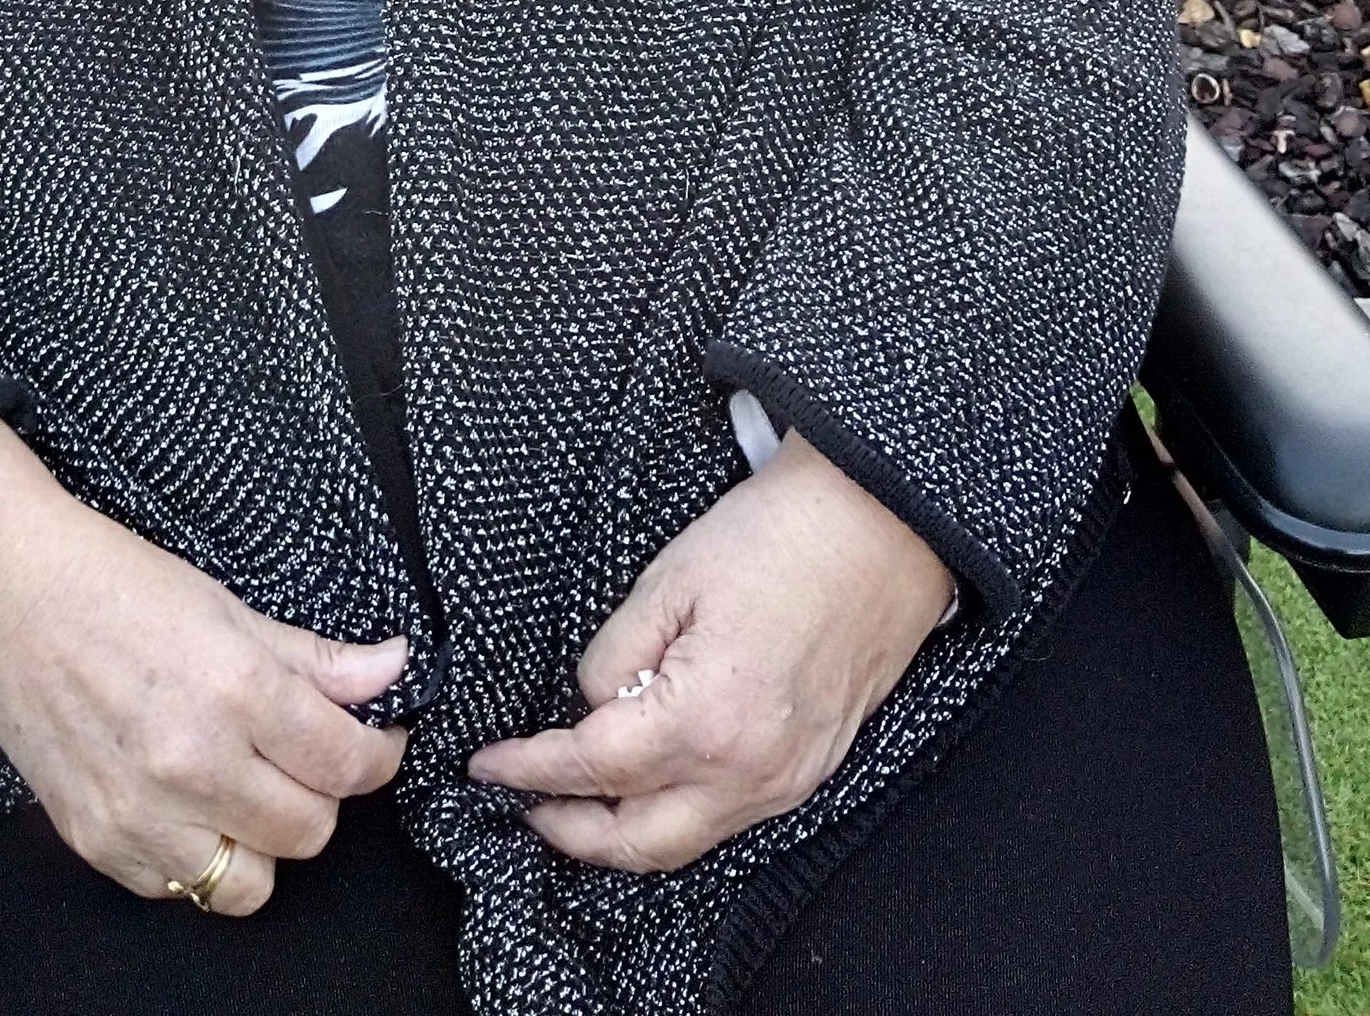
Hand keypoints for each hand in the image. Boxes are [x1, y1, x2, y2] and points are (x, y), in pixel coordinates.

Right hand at [0, 414, 408, 914]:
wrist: (1, 594)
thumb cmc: (111, 583)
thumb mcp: (226, 604)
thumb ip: (313, 657)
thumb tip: (391, 670)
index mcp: (235, 692)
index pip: (347, 764)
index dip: (378, 753)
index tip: (375, 739)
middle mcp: (193, 765)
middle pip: (310, 831)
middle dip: (321, 793)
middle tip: (302, 754)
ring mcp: (141, 814)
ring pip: (251, 883)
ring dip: (262, 839)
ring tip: (246, 788)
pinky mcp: (97, 842)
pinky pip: (179, 888)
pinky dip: (196, 856)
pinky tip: (186, 803)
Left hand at [465, 429, 954, 872]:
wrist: (881, 526)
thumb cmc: (779, 538)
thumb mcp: (668, 581)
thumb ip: (615, 658)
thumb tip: (593, 706)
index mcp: (703, 720)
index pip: (592, 767)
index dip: (530, 770)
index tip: (488, 766)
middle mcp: (748, 772)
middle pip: (638, 841)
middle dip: (570, 833)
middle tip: (525, 805)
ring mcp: (787, 781)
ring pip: (686, 842)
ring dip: (624, 834)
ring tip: (577, 805)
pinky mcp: (811, 770)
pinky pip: (730, 821)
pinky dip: (679, 817)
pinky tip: (653, 788)